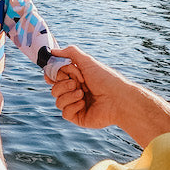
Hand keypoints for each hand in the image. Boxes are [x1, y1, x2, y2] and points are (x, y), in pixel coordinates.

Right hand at [49, 45, 169, 146]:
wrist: (118, 98)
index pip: (55, 78)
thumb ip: (70, 53)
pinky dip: (72, 106)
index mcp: (76, 79)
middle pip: (54, 89)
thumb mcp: (87, 61)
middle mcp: (75, 92)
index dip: (51, 76)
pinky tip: (83, 103)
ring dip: (69, 95)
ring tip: (83, 93)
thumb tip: (52, 51)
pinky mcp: (78, 117)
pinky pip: (65, 113)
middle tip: (78, 82)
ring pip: (58, 101)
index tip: (51, 75)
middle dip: (64, 84)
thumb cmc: (105, 79)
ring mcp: (76, 105)